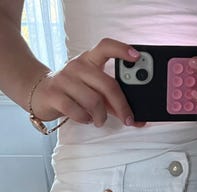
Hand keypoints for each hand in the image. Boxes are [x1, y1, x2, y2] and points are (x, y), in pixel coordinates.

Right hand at [30, 38, 144, 127]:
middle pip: (107, 85)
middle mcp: (77, 66)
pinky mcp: (54, 94)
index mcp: (90, 60)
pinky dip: (85, 118)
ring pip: (93, 101)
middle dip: (122, 106)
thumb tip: (139, 121)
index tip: (137, 56)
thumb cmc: (75, 92)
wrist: (40, 93)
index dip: (122, 50)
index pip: (106, 47)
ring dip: (101, 116)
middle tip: (128, 120)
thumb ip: (116, 102)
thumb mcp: (95, 91)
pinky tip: (86, 119)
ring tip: (100, 120)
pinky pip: (76, 110)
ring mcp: (64, 79)